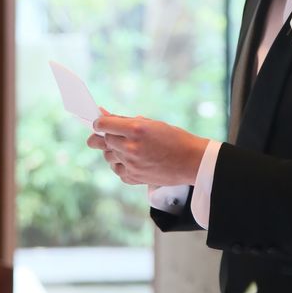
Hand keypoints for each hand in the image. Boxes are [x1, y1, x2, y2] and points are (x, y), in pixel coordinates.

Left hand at [86, 112, 208, 186]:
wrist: (191, 161)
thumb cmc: (174, 138)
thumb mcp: (151, 123)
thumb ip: (126, 120)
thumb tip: (103, 115)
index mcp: (136, 129)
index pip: (104, 125)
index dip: (100, 123)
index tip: (100, 123)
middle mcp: (131, 147)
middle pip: (104, 140)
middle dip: (107, 136)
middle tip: (114, 134)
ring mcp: (131, 164)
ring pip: (108, 156)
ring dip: (113, 150)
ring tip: (127, 146)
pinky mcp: (134, 178)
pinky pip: (117, 170)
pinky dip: (120, 164)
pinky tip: (131, 159)